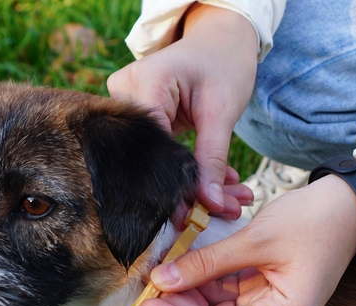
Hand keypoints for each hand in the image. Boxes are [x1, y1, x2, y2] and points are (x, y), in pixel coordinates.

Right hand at [107, 5, 257, 218]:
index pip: (153, 147)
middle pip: (152, 157)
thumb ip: (213, 159)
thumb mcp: (222, 112)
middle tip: (224, 211)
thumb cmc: (223, 64)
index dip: (174, 184)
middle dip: (190, 189)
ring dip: (193, 184)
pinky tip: (216, 187)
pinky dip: (188, 170)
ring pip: (157, 160)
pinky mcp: (139, 117)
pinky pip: (160, 152)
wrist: (220, 41)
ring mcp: (128, 104)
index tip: (199, 214)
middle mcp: (126, 92)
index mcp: (146, 82)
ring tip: (229, 202)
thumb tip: (210, 204)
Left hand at [139, 175, 355, 305]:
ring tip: (161, 274)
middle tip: (148, 285)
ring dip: (191, 294)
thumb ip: (207, 263)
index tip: (148, 304)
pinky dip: (205, 281)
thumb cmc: (314, 221)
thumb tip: (161, 280)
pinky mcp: (267, 290)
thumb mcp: (255, 240)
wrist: (350, 204)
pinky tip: (182, 267)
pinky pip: (228, 293)